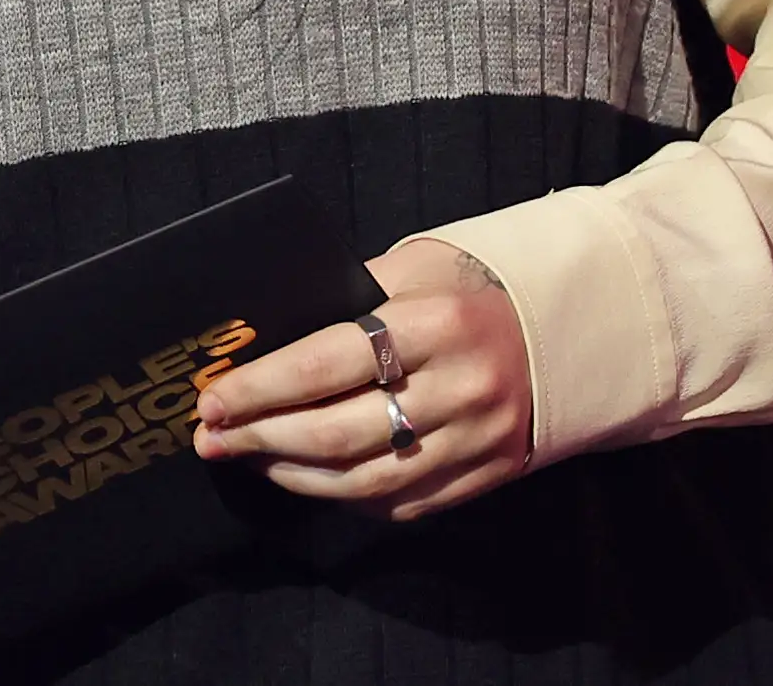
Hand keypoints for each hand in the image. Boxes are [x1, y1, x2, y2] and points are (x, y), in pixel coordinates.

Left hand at [188, 237, 531, 522]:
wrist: (561, 331)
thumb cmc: (467, 290)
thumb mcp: (413, 269)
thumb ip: (346, 298)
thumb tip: (265, 342)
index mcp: (434, 323)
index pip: (326, 363)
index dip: (260, 388)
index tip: (212, 399)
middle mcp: (458, 387)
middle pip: (337, 430)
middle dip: (261, 438)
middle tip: (212, 438)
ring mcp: (473, 440)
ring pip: (363, 479)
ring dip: (292, 474)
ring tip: (248, 459)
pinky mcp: (482, 476)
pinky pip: (398, 503)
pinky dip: (343, 496)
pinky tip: (306, 478)